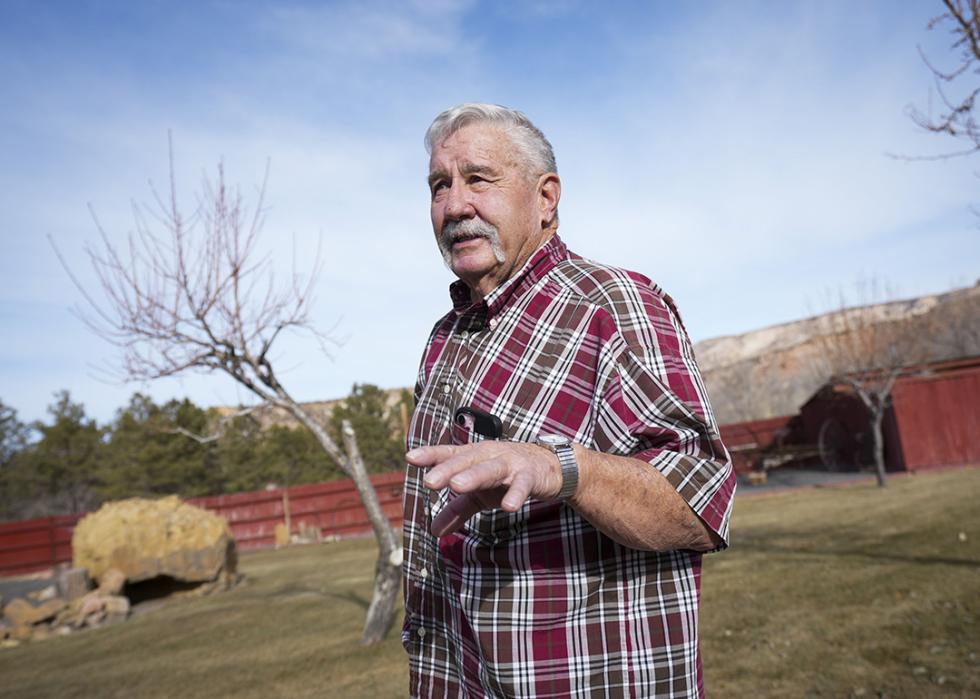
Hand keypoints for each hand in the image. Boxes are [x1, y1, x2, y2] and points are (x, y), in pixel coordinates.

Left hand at [405, 441, 563, 536]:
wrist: (550, 467)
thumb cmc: (508, 476)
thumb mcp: (480, 494)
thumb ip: (457, 510)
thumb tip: (432, 531)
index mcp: (474, 457)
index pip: (449, 454)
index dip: (431, 455)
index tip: (410, 457)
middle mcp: (489, 455)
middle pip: (466, 461)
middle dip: (447, 470)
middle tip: (429, 482)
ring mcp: (511, 463)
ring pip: (490, 469)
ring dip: (474, 476)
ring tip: (457, 486)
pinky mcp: (531, 475)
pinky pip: (522, 485)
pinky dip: (516, 494)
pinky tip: (508, 507)